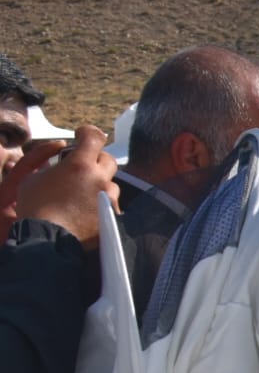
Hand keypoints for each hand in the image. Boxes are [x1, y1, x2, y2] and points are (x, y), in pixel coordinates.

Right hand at [5, 126, 117, 246]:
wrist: (47, 239)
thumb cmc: (34, 207)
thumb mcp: (32, 178)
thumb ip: (49, 165)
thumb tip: (58, 161)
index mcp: (79, 164)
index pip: (94, 137)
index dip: (88, 133)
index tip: (81, 135)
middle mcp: (99, 178)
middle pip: (108, 160)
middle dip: (96, 160)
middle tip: (83, 166)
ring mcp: (108, 198)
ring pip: (111, 184)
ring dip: (100, 184)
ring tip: (83, 193)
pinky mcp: (112, 216)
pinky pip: (111, 205)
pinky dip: (101, 204)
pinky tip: (88, 210)